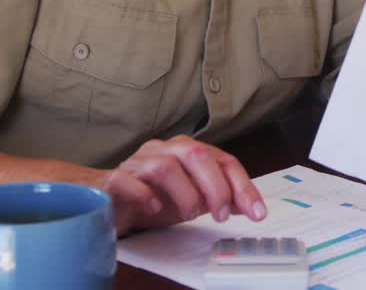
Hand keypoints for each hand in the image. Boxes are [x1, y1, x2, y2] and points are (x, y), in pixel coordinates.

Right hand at [100, 136, 266, 234]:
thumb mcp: (194, 199)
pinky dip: (144, 195)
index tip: (257, 211)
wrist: (108, 200)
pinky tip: (153, 208)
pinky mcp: (113, 179)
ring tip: (189, 214)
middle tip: (222, 215)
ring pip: (165, 167)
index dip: (243, 185)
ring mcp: (137, 162)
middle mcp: (164, 149)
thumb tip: (249, 206)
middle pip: (196, 154)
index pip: (223, 159)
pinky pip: (127, 181)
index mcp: (187, 150)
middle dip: (216, 187)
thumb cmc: (153, 197)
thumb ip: (220, 198)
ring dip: (185, 194)